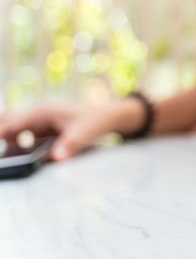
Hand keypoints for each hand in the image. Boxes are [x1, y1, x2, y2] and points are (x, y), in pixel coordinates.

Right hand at [0, 100, 143, 161]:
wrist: (107, 116)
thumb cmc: (95, 121)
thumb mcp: (85, 132)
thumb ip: (71, 144)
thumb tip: (57, 158)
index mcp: (42, 112)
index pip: (11, 124)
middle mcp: (36, 113)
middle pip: (6, 121)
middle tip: (1, 158)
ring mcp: (37, 120)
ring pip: (11, 128)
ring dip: (5, 139)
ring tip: (5, 161)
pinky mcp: (41, 128)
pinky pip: (20, 135)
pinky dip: (12, 144)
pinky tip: (11, 158)